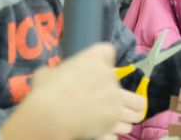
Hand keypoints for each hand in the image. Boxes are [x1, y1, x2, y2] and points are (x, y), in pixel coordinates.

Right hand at [0, 43, 144, 139]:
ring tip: (128, 117)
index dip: (104, 61)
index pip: (108, 52)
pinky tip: (118, 130)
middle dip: (121, 93)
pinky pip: (125, 123)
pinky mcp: (115, 114)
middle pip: (124, 81)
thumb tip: (51, 76)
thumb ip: (56, 73)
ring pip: (135, 103)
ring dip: (130, 111)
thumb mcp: (47, 74)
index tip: (98, 71)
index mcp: (94, 57)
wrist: (50, 115)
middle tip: (115, 102)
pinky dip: (121, 127)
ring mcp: (115, 94)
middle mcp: (109, 73)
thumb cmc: (45, 91)